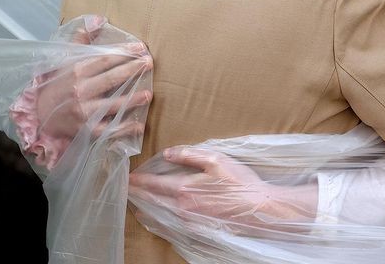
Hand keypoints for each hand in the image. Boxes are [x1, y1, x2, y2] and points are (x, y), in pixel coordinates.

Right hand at [37, 15, 152, 139]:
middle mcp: (80, 91)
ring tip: (149, 94)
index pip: (105, 59)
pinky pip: (108, 130)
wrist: (39, 114)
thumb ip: (81, 39)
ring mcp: (83, 112)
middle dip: (132, 70)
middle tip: (149, 63)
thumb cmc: (58, 83)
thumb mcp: (65, 59)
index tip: (141, 48)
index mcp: (76, 72)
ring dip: (132, 100)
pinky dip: (124, 129)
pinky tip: (139, 126)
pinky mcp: (86, 130)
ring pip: (112, 105)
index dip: (124, 52)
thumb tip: (97, 19)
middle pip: (111, 79)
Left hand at [128, 146, 317, 233]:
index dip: (139, 180)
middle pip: (151, 201)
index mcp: (185, 189)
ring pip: (158, 215)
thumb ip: (190, 155)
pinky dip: (157, 220)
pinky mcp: (196, 230)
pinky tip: (155, 217)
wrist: (258, 209)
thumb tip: (168, 153)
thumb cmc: (239, 182)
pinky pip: (169, 226)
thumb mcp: (216, 160)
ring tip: (137, 201)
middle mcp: (182, 209)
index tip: (128, 177)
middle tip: (127, 188)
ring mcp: (188, 223)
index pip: (154, 184)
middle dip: (137, 194)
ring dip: (145, 207)